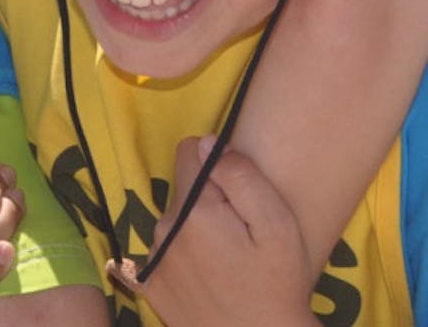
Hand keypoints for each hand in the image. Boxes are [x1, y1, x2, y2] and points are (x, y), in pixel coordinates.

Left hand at [127, 136, 318, 326]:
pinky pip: (160, 250)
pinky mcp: (151, 286)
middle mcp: (164, 231)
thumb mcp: (276, 223)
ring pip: (174, 220)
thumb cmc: (276, 285)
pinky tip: (204, 274)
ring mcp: (154, 261)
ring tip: (228, 259)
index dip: (216, 162)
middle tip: (241, 233)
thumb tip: (206, 142)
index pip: (188, 151)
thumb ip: (241, 175)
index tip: (237, 189)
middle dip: (209, 199)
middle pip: (184, 189)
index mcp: (195, 211)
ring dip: (195, 228)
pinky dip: (179, 254)